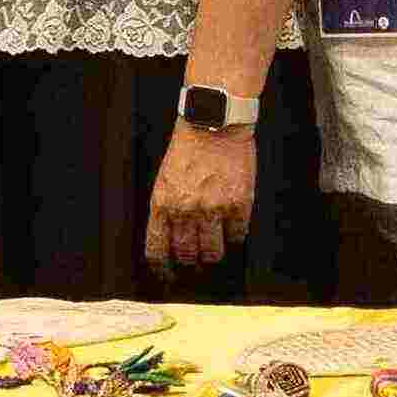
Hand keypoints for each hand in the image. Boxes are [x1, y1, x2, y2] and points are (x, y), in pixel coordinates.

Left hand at [141, 117, 257, 276]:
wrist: (214, 123)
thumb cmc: (188, 147)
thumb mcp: (166, 178)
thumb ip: (167, 209)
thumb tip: (170, 238)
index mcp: (163, 204)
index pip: (158, 249)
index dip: (163, 267)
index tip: (167, 273)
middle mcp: (186, 210)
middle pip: (188, 254)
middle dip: (191, 261)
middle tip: (196, 260)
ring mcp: (214, 209)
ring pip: (213, 251)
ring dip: (213, 253)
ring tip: (215, 247)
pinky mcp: (238, 204)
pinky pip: (237, 234)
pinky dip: (235, 234)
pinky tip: (232, 227)